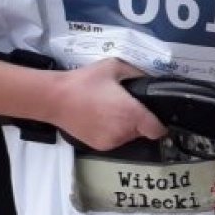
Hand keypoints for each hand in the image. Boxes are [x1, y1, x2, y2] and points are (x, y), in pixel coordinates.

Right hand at [49, 59, 166, 150]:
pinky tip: (100, 118)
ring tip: (109, 110)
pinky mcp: (99, 147)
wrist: (55, 99)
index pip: (158, 130)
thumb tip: (148, 77)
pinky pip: (114, 140)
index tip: (153, 115)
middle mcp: (124, 132)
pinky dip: (112, 132)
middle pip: (143, 132)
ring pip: (128, 136)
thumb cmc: (84, 82)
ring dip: (125, 127)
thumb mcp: (113, 67)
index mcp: (132, 114)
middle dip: (138, 120)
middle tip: (125, 105)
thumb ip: (135, 72)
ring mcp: (111, 142)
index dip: (159, 123)